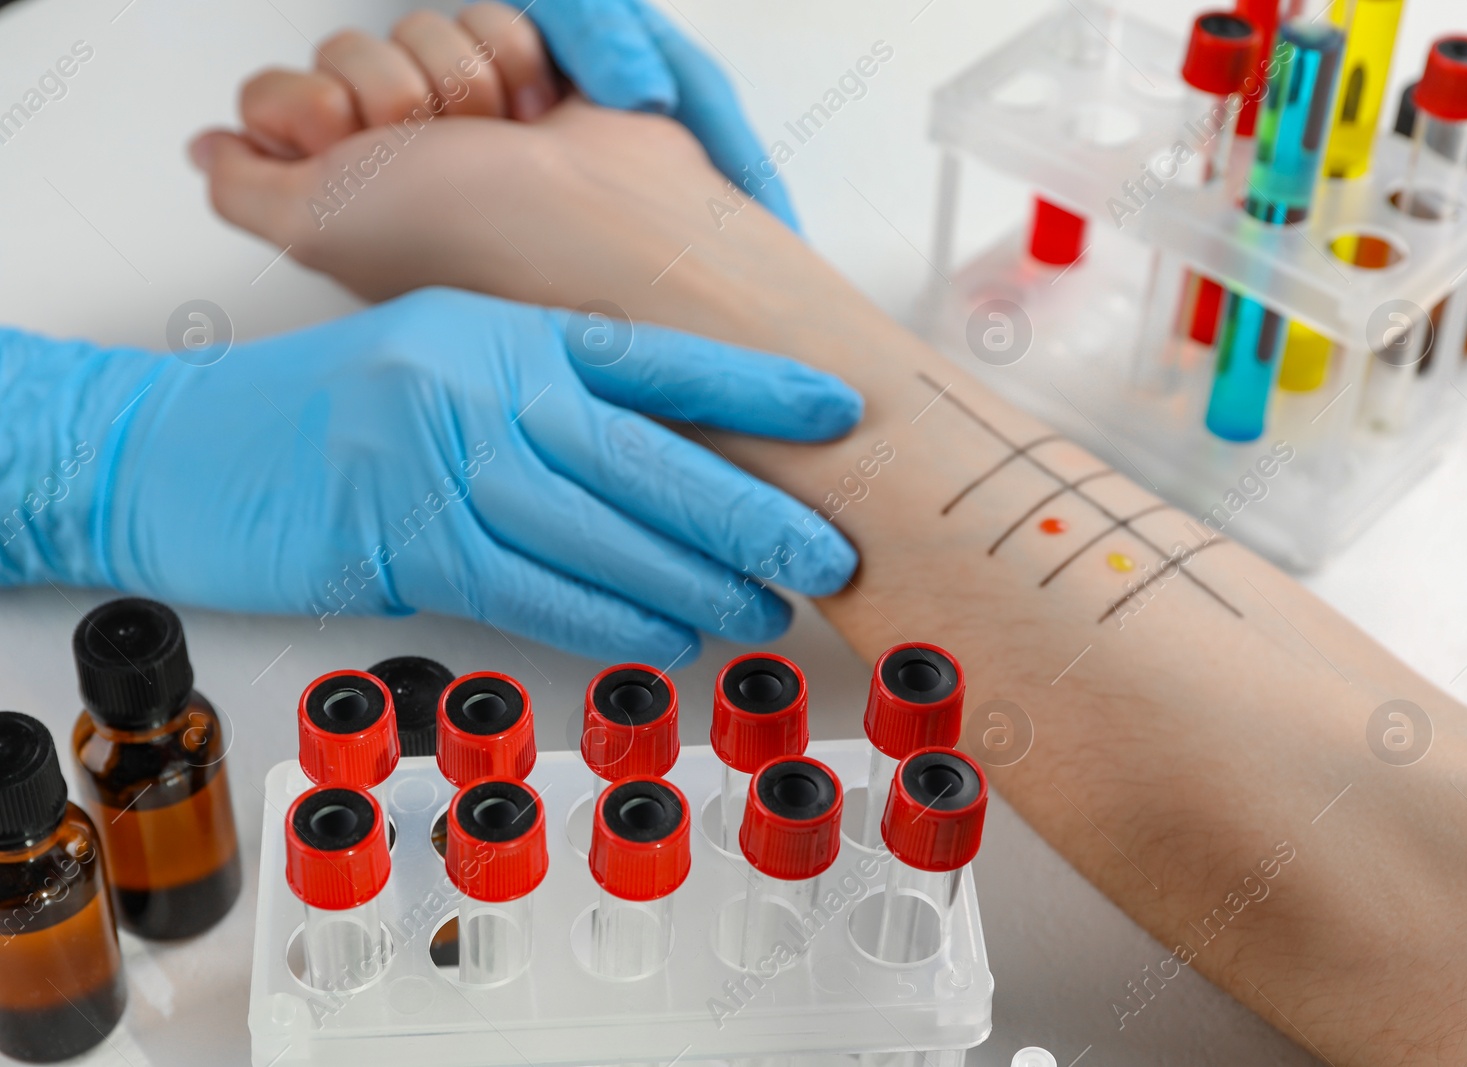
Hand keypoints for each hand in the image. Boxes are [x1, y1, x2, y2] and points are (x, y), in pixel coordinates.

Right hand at [0, 289, 860, 663]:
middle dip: (746, 511)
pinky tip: (666, 639)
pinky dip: (605, 621)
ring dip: (690, 580)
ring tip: (764, 610)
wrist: (178, 451)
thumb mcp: (441, 362)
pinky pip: (529, 590)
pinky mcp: (402, 540)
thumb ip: (539, 395)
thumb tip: (663, 467)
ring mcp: (438, 460)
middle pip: (642, 454)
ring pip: (596, 531)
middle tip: (825, 551)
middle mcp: (479, 384)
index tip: (835, 410)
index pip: (649, 355)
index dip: (748, 387)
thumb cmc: (324, 412)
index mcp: (500, 330)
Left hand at [211, 1, 794, 227]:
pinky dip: (516, 58)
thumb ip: (238, 187)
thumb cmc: (477, 241)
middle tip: (438, 149)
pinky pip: (490, 19)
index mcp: (344, 196)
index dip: (311, 107)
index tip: (351, 147)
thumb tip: (208, 149)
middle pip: (347, 52)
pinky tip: (540, 119)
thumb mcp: (314, 227)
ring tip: (500, 141)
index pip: (281, 94)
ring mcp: (467, 120)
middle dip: (392, 93)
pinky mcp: (528, 85)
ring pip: (419, 29)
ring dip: (460, 78)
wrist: (607, 226)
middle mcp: (401, 158)